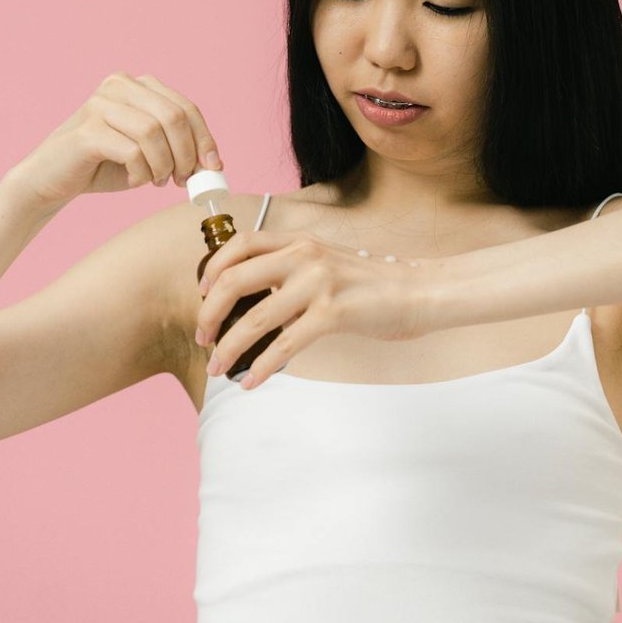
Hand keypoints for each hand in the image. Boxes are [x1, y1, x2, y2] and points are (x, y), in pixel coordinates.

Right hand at [6, 71, 222, 212]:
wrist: (50, 179)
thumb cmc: (103, 164)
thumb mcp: (148, 152)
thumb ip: (177, 149)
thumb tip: (213, 164)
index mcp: (137, 85)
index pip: (185, 107)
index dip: (205, 138)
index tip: (214, 166)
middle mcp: (119, 85)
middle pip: (174, 116)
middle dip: (187, 153)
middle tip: (183, 179)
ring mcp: (100, 104)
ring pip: (154, 132)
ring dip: (164, 165)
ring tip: (156, 180)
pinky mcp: (87, 130)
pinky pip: (132, 151)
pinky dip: (142, 172)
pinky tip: (135, 179)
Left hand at [195, 230, 433, 388]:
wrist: (419, 291)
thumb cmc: (372, 284)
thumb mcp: (328, 263)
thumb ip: (293, 270)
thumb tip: (255, 299)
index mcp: (300, 241)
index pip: (240, 244)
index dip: (212, 269)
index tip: (202, 295)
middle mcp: (305, 255)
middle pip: (234, 280)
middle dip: (209, 314)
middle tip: (203, 337)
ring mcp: (319, 283)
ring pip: (254, 318)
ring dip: (229, 347)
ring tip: (218, 366)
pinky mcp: (333, 313)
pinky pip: (284, 344)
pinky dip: (261, 366)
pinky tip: (252, 381)